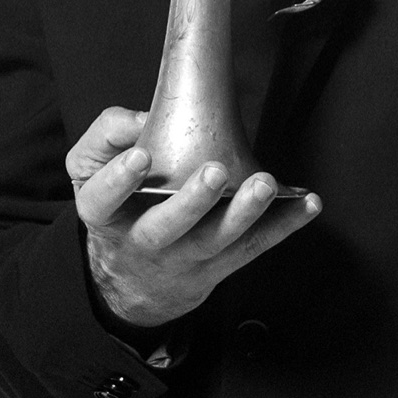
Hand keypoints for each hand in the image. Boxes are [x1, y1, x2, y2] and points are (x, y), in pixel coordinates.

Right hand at [68, 107, 322, 330]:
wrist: (133, 277)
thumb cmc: (118, 205)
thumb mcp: (90, 170)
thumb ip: (107, 137)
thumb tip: (144, 119)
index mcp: (105, 215)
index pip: (103, 200)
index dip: (119, 181)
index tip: (141, 157)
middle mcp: (144, 242)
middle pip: (166, 229)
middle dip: (192, 202)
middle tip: (214, 172)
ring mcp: (186, 258)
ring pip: (217, 241)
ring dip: (245, 213)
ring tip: (265, 184)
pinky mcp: (221, 264)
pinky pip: (255, 246)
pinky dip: (284, 226)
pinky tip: (307, 203)